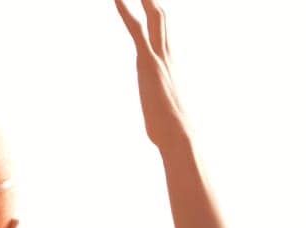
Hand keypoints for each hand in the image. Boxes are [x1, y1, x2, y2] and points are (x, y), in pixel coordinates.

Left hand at [112, 0, 188, 152]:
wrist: (180, 137)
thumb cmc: (173, 136)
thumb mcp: (165, 122)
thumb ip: (161, 117)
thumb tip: (160, 132)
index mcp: (170, 69)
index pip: (163, 37)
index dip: (156, 20)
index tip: (150, 8)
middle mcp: (167, 58)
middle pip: (161, 19)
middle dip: (151, 1)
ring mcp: (159, 58)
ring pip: (154, 16)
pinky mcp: (148, 62)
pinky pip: (135, 28)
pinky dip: (125, 10)